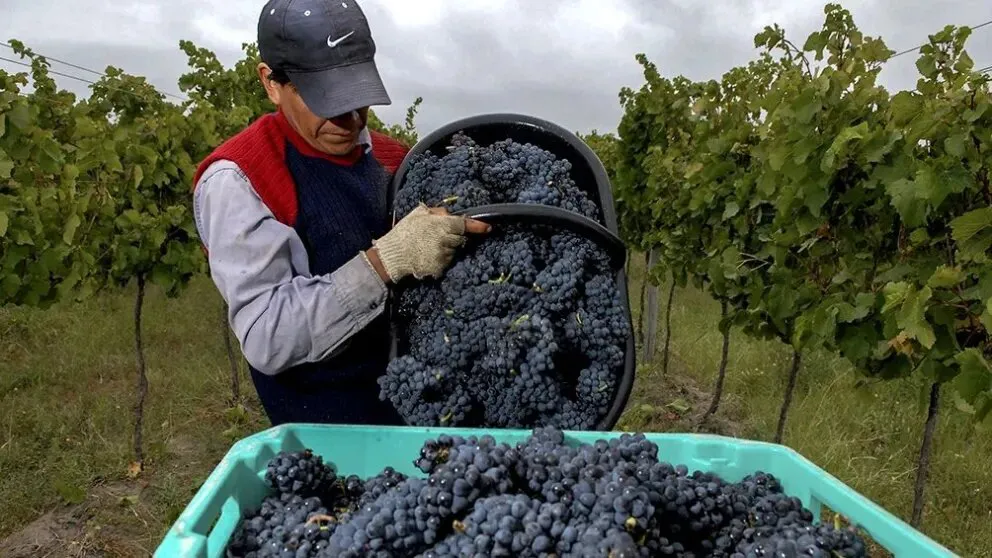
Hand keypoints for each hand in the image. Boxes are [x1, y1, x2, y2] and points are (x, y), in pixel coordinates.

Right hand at [369, 204, 489, 282]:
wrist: (393, 255)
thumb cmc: (404, 232)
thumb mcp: (418, 214)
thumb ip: (437, 212)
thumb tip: (450, 214)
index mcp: (442, 225)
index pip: (465, 224)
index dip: (478, 227)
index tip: (488, 228)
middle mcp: (446, 240)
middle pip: (461, 239)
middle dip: (455, 237)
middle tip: (441, 237)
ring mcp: (443, 256)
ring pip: (455, 251)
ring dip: (448, 249)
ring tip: (430, 247)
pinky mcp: (440, 268)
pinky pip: (447, 262)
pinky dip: (442, 259)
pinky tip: (429, 256)